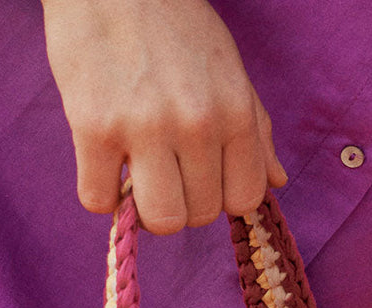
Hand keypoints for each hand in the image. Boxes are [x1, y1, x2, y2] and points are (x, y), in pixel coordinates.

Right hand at [41, 0, 286, 232]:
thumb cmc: (172, 23)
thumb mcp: (228, 68)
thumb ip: (255, 130)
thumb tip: (276, 181)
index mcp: (235, 112)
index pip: (243, 200)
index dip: (219, 196)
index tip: (198, 176)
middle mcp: (197, 124)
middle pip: (198, 216)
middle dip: (180, 200)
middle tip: (161, 167)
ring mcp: (145, 128)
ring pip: (159, 219)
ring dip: (144, 208)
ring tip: (135, 173)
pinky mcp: (94, 128)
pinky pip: (99, 201)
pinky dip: (100, 192)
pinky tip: (101, 162)